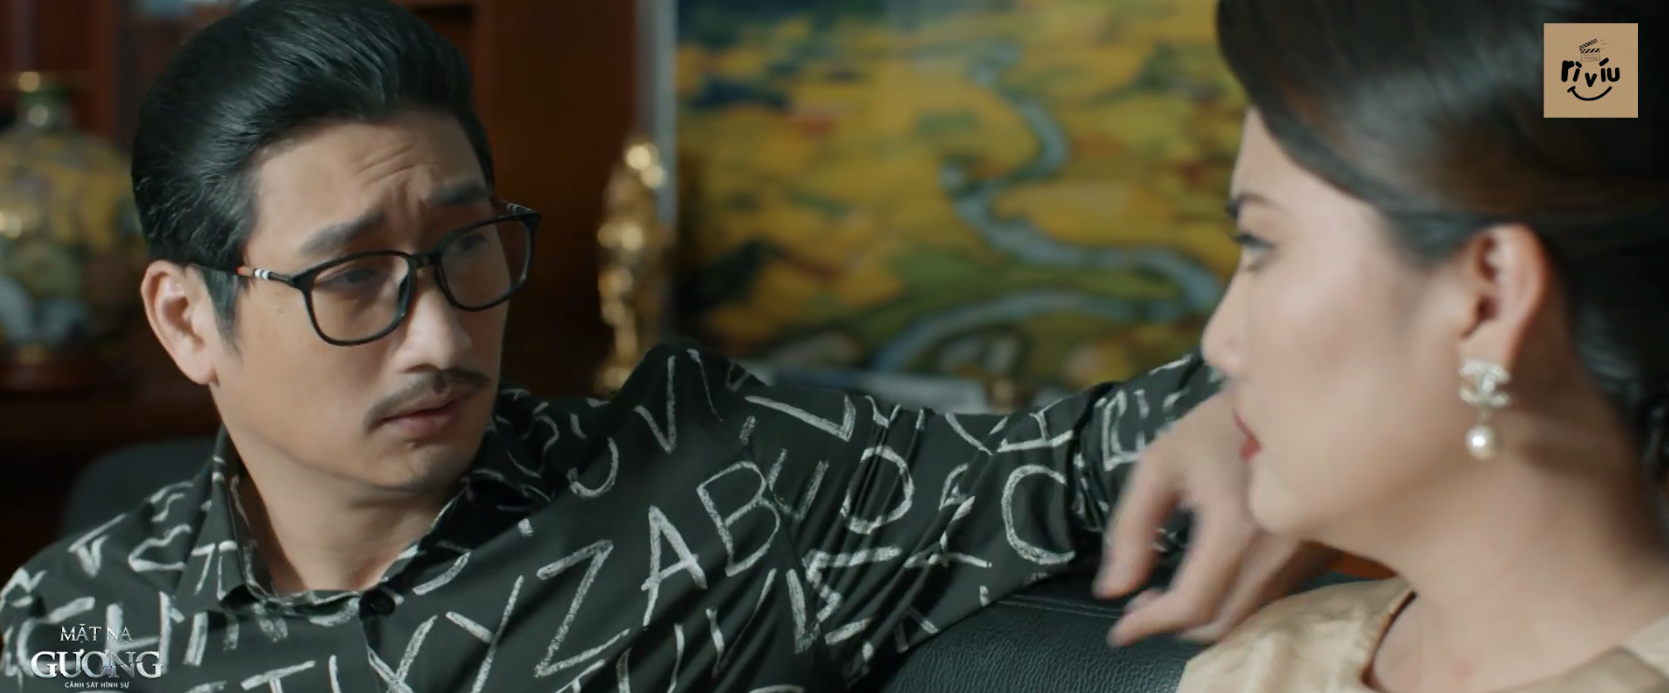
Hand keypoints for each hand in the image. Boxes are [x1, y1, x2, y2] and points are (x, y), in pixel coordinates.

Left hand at [1094, 393, 1337, 644]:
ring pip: (1249, 618)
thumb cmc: (1216, 427)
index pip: (1192, 604)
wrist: (1293, 399)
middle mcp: (1278, 550)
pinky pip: (1273, 599)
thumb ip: (1131, 529)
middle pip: (1221, 623)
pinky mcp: (1322, 556)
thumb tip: (1112, 591)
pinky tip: (1209, 579)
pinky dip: (1234, 601)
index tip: (1119, 630)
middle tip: (1141, 606)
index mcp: (1236, 525)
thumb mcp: (1159, 465)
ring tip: (1166, 593)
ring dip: (1203, 616)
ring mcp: (1307, 556)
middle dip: (1172, 625)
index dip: (1148, 625)